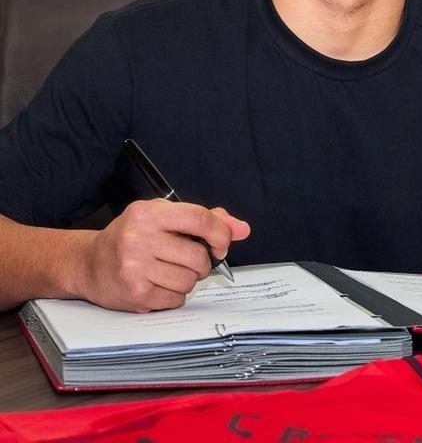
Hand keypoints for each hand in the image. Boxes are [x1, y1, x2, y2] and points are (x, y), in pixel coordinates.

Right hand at [76, 200, 249, 311]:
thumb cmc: (130, 236)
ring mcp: (135, 269)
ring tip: (169, 270)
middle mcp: (139, 239)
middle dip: (202, 261)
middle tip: (188, 258)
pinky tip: (158, 283)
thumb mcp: (162, 216)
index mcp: (148, 214)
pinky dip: (175, 294)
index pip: (199, 219)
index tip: (222, 242)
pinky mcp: (136, 295)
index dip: (220, 232)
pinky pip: (176, 299)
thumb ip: (204, 219)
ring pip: (189, 280)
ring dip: (188, 279)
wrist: (89, 263)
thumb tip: (241, 228)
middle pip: (198, 256)